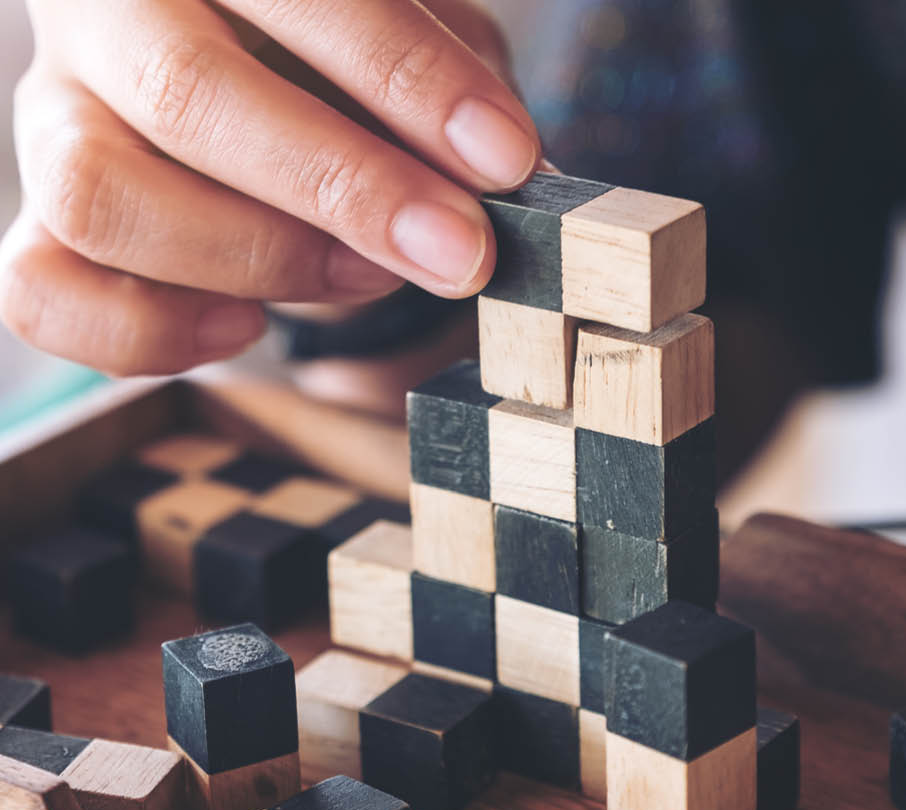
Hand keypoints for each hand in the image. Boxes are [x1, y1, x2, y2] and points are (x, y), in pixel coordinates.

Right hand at [0, 0, 538, 374]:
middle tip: (459, 251)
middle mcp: (107, 18)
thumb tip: (509, 168)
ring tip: (368, 277)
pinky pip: (43, 295)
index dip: (406, 78)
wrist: (238, 69)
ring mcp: (57, 120)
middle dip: (345, 189)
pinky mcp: (42, 223)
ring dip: (257, 259)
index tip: (504, 157)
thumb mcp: (404, 36)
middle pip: (186, 95)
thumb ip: (449, 76)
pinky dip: (149, 333)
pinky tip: (245, 325)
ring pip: (97, 196)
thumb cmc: (333, 45)